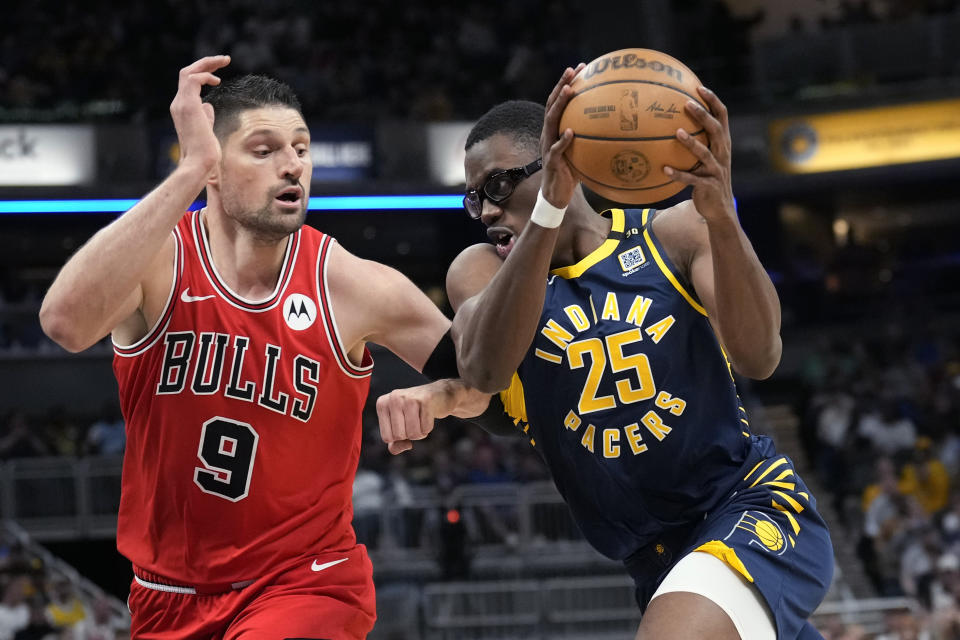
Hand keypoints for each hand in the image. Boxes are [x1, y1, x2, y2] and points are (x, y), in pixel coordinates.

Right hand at [169, 55, 230, 171]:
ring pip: (188, 72)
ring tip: (224, 61)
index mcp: (182, 109)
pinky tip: (217, 81)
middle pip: (187, 73)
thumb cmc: (205, 152)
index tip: (218, 77)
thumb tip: (209, 106)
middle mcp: (178, 104)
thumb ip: (205, 117)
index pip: (189, 84)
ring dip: (207, 63)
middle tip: (225, 59)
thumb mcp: (206, 130)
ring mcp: (181, 104)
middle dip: (206, 63)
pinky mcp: (188, 105)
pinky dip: (205, 75)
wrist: (199, 163)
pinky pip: (193, 79)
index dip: (203, 75)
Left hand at [376, 380, 457, 454]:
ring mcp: (409, 398)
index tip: (404, 424)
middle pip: (399, 436)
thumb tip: (407, 445)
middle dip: (410, 435)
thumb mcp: (400, 428)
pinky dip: (429, 427)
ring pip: (413, 434)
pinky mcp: (425, 400)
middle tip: (414, 421)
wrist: (438, 394)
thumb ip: (395, 445)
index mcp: (382, 404)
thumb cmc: (415, 413)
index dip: (399, 438)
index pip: (387, 438)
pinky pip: (426, 428)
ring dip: (420, 432)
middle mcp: (393, 398)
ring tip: (421, 418)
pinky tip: (429, 414)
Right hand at [540, 63, 585, 207]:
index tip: (580, 67)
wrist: (557, 195)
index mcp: (555, 129)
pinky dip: (563, 140)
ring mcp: (548, 146)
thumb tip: (619, 127)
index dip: (566, 83)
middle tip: (572, 70)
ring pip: (551, 121)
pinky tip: (571, 132)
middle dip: (562, 85)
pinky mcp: (551, 162)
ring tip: (569, 91)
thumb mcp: (582, 151)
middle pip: (552, 104)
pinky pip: (556, 149)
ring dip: (560, 105)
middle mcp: (549, 134)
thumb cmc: (572, 172)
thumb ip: (592, 138)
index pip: (558, 101)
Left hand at [664, 86, 735, 222]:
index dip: (713, 101)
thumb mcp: (705, 159)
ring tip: (677, 133)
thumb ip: (697, 143)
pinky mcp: (708, 186)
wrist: (719, 210)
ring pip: (705, 153)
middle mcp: (723, 154)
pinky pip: (691, 179)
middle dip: (703, 115)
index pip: (722, 116)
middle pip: (716, 130)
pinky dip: (678, 174)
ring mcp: (716, 170)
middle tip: (687, 104)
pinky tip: (663, 169)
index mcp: (723, 144)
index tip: (699, 87)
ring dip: (691, 143)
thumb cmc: (707, 180)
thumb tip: (670, 124)